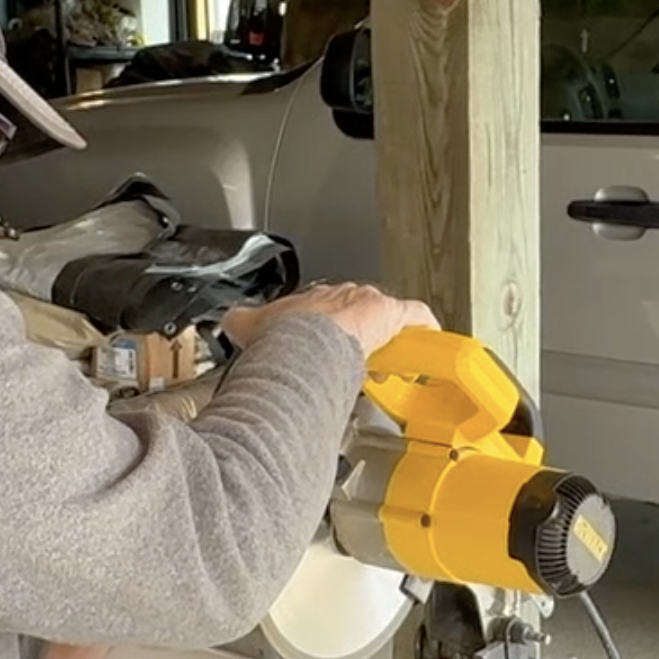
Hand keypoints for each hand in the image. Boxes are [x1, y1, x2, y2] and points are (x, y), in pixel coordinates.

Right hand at [223, 284, 437, 357]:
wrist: (299, 342)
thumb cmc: (279, 339)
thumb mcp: (250, 328)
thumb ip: (242, 325)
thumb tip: (229, 325)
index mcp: (311, 299)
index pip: (325, 309)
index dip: (329, 328)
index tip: (329, 346)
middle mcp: (341, 296)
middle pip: (356, 310)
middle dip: (357, 333)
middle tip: (358, 359)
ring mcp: (367, 304)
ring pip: (385, 316)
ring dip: (387, 337)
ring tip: (387, 362)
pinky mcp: (392, 315)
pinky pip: (415, 315)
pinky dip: (424, 326)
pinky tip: (429, 344)